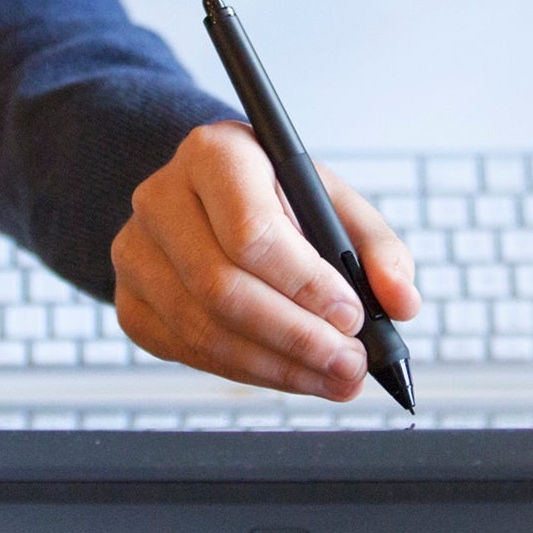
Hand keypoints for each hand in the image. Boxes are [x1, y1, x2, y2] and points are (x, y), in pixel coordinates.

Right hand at [110, 122, 420, 398]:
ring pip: (204, 330)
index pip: (251, 230)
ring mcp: (136, 253)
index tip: (352, 315)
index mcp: (214, 153)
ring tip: (334, 378)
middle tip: (350, 364)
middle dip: (297, 338)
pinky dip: (247, 373)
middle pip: (223, 288)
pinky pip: (188, 353)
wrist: (207, 198)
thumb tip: (401, 303)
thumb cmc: (275, 196)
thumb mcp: (331, 200)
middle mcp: (161, 198)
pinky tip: (291, 374)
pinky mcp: (131, 302)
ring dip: (278, 367)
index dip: (304, 283)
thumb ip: (377, 247)